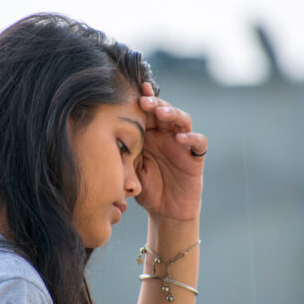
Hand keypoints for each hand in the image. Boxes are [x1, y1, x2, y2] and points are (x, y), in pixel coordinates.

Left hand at [135, 83, 206, 221]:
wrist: (165, 212)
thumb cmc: (146, 189)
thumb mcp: (130, 170)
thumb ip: (124, 154)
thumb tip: (105, 138)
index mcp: (149, 135)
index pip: (146, 113)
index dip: (142, 100)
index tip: (131, 91)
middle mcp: (166, 136)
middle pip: (164, 110)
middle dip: (154, 103)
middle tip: (144, 100)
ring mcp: (182, 144)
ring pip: (182, 120)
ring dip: (172, 113)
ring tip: (161, 113)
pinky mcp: (195, 157)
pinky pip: (198, 142)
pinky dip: (191, 137)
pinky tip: (180, 138)